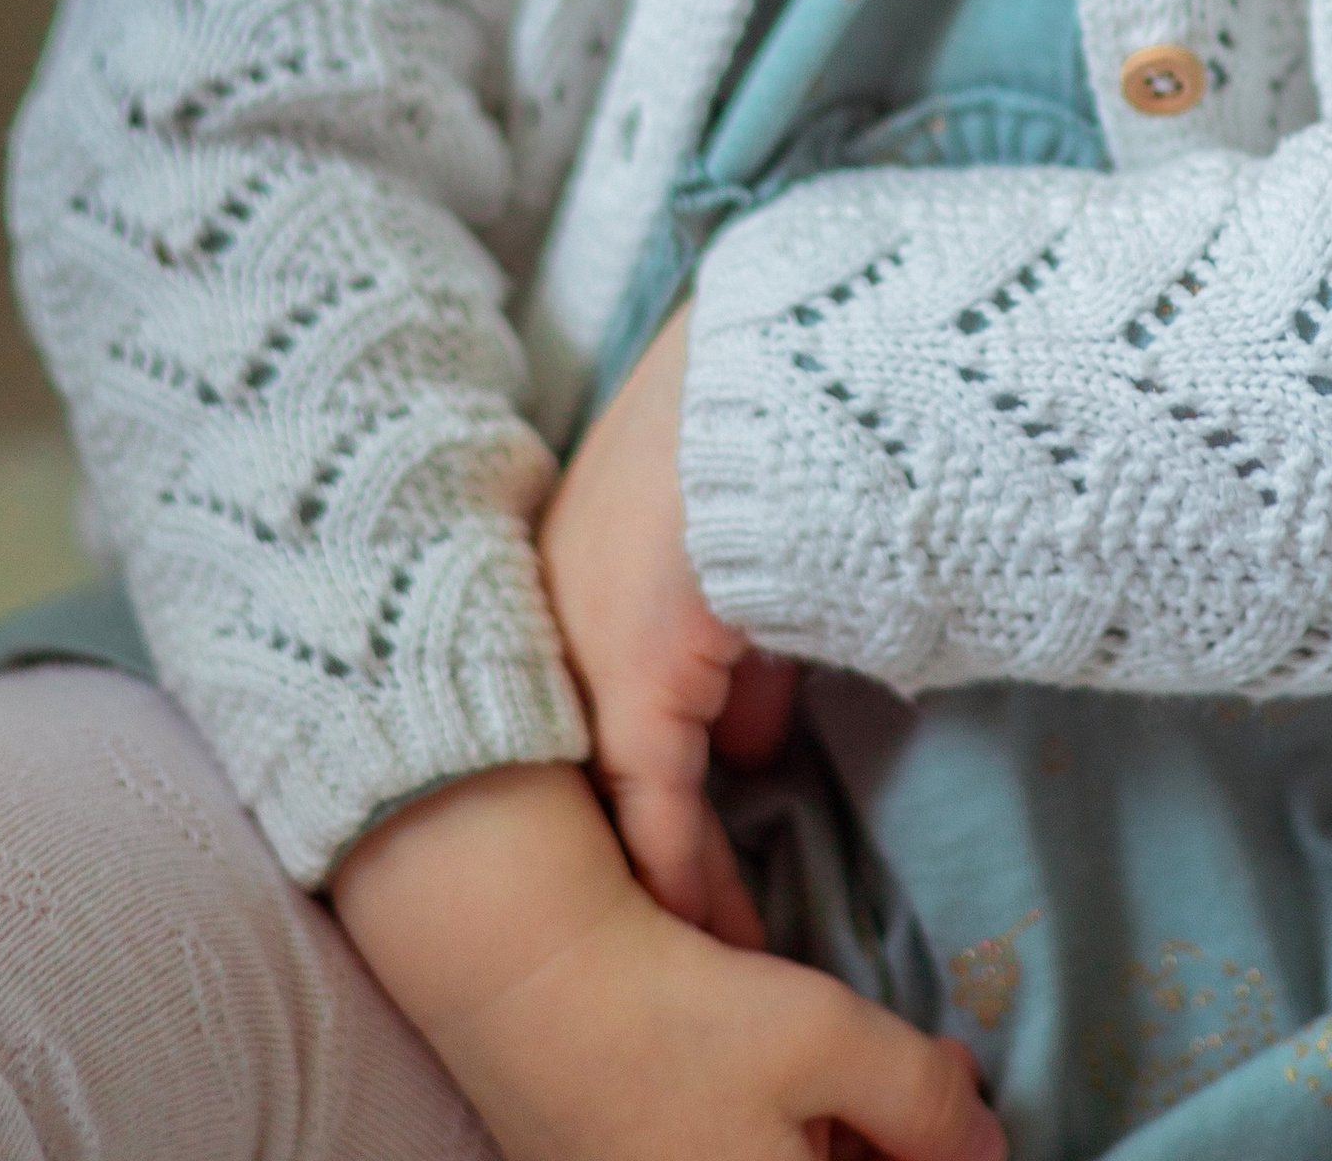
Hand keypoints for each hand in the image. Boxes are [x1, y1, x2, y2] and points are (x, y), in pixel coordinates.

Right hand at [336, 761, 1001, 1160]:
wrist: (518, 971)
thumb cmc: (679, 1011)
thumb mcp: (826, 1041)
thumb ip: (923, 1105)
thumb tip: (990, 1150)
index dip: (934, 1153)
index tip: (962, 1111)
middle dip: (886, 1142)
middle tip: (932, 1077)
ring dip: (828, 1131)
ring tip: (852, 1063)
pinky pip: (725, 1154)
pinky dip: (767, 1124)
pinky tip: (777, 1069)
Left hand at [540, 303, 796, 945]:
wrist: (773, 374)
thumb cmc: (765, 434)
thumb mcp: (738, 549)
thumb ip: (731, 648)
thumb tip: (748, 742)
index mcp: (576, 577)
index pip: (584, 717)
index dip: (627, 804)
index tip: (659, 875)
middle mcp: (558, 619)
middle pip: (581, 770)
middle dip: (630, 859)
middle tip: (661, 947)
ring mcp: (588, 650)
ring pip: (614, 802)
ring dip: (665, 881)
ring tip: (705, 957)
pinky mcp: (636, 681)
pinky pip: (655, 803)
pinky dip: (684, 872)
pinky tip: (716, 929)